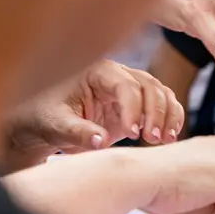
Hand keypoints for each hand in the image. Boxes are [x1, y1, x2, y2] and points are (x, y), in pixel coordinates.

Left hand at [6, 60, 184, 167]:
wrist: (44, 124)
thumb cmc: (44, 117)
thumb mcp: (56, 125)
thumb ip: (78, 132)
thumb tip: (102, 141)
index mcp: (96, 72)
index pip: (124, 85)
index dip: (133, 108)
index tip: (132, 133)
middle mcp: (116, 76)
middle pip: (149, 85)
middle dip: (156, 111)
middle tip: (152, 138)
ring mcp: (128, 90)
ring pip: (160, 93)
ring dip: (168, 115)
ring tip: (165, 140)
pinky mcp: (135, 106)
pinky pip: (162, 104)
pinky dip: (170, 118)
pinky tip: (169, 136)